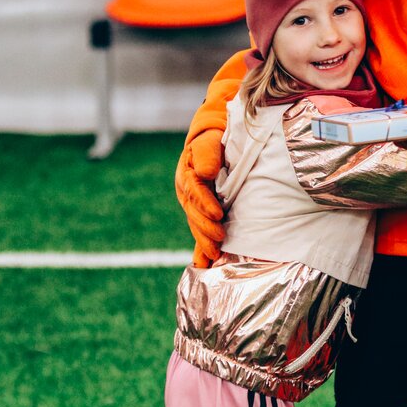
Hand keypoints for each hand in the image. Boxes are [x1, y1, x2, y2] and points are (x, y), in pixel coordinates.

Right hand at [175, 128, 225, 266]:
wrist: (213, 143)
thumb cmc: (212, 142)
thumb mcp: (208, 144)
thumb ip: (206, 155)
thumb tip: (206, 172)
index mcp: (187, 175)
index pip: (195, 191)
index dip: (205, 203)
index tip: (217, 213)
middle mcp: (187, 193)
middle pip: (194, 213)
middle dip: (205, 228)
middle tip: (219, 239)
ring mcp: (192, 205)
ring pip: (196, 225)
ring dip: (203, 241)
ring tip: (214, 254)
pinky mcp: (200, 214)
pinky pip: (199, 232)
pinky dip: (201, 248)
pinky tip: (203, 264)